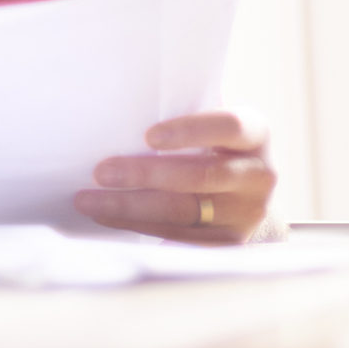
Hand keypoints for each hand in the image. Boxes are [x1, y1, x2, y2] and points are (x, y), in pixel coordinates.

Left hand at [73, 111, 275, 243]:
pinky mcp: (229, 244)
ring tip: (89, 200)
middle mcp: (260, 175)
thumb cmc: (213, 144)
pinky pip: (179, 238)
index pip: (229, 127)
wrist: (247, 195)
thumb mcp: (212, 123)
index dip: (190, 131)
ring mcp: (247, 214)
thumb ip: (185, 109)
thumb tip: (124, 103)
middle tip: (101, 172)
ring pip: (184, 213)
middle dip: (145, 175)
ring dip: (130, 207)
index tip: (148, 136)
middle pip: (200, 177)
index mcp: (257, 133)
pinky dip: (139, 228)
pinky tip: (108, 219)